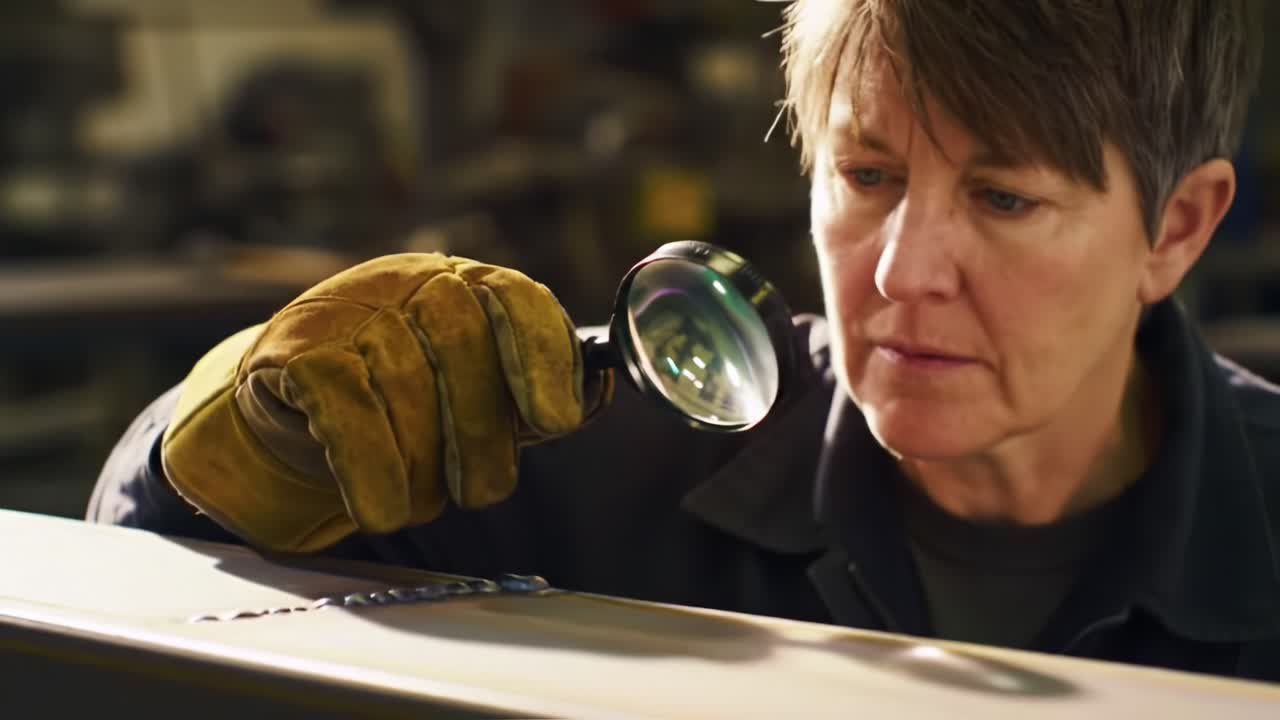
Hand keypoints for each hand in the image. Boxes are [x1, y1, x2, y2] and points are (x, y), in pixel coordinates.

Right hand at [161, 253, 609, 551]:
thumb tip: (592, 397)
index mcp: (471, 285)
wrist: (293, 411)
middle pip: (464, 344)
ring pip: (405, 385)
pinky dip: (371, 471)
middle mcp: (412, 283)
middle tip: (480, 490)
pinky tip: (381, 507)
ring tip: (423, 501)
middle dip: (481, 434)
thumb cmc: (410, 406)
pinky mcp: (294, 351)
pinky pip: (347, 411)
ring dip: (421, 467)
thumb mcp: (481, 396)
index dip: (543, 357)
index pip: (519, 299)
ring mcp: (349, 309)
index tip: (554, 422)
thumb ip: (537, 397)